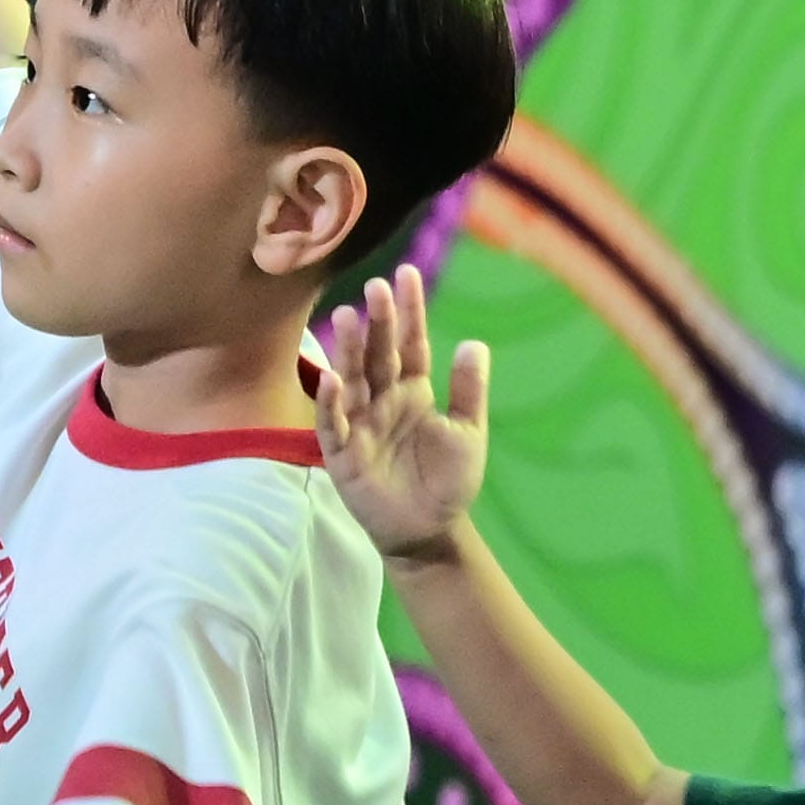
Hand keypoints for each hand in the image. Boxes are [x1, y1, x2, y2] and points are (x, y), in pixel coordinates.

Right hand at [313, 266, 492, 563]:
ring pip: (352, 380)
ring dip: (347, 350)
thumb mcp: (468, 433)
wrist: (431, 531)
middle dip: (377, 322)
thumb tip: (474, 343)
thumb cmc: (449, 482)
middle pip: (378, 354)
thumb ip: (469, 391)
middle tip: (376, 287)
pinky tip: (332, 379)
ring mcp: (361, 424)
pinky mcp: (344, 455)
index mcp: (413, 390)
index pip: (410, 343)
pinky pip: (334, 424)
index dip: (409, 311)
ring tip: (347, 316)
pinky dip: (331, 402)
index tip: (407, 273)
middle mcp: (383, 400)